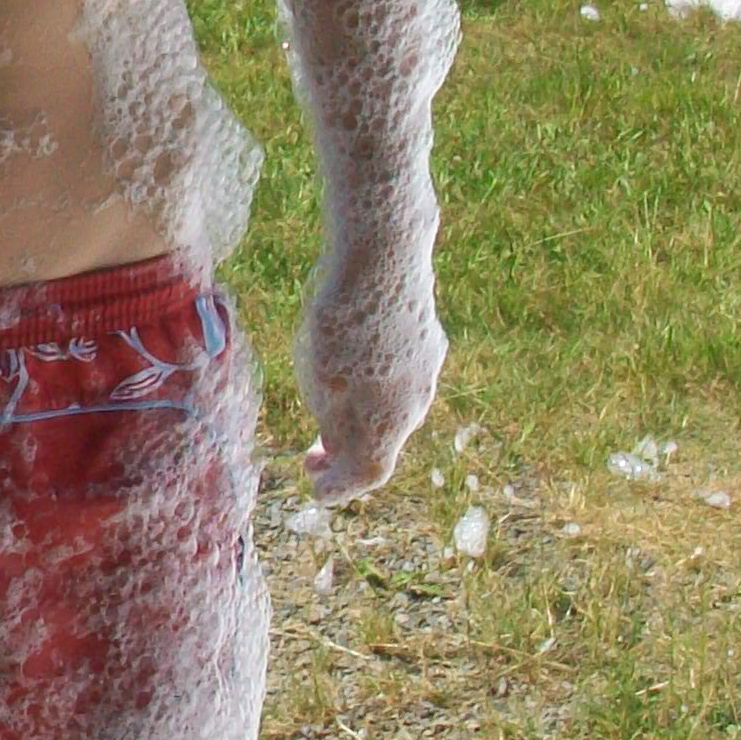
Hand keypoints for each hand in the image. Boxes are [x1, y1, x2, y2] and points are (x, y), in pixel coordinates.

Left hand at [297, 262, 445, 505]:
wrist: (384, 252)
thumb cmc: (342, 321)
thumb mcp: (324, 383)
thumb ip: (333, 425)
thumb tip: (336, 450)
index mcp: (392, 420)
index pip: (370, 473)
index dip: (340, 487)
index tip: (313, 485)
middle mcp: (418, 399)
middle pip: (383, 441)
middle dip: (346, 453)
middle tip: (312, 454)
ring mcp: (428, 365)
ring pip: (393, 406)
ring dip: (361, 417)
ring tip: (327, 408)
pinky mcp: (428, 334)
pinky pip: (398, 373)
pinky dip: (372, 384)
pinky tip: (350, 358)